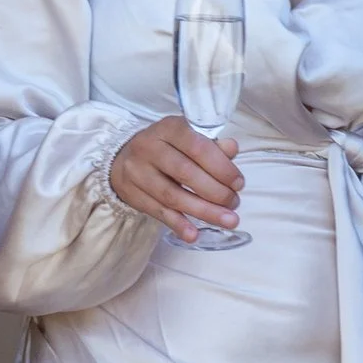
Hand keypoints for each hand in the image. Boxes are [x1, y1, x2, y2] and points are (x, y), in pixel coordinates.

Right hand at [109, 114, 243, 243]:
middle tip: (234, 204)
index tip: (239, 184)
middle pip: (186, 173)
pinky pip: (158, 212)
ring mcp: (138, 172)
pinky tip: (194, 234)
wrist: (124, 158)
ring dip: (203, 211)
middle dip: (216, 192)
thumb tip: (232, 149)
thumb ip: (211, 145)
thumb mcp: (187, 138)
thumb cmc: (166, 147)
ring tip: (227, 221)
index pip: (198, 147)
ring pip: (173, 196)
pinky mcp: (132, 194)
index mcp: (169, 128)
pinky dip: (178, 224)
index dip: (221, 167)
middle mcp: (150, 147)